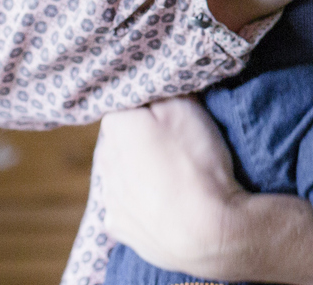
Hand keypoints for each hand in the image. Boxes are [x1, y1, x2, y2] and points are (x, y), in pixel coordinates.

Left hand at [95, 97, 312, 284]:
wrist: (208, 231)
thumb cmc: (199, 163)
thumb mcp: (187, 106)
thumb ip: (163, 89)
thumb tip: (154, 81)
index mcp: (117, 126)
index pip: (125, 103)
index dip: (149, 105)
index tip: (170, 111)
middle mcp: (104, 159)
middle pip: (119, 137)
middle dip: (139, 136)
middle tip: (173, 141)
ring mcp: (108, 196)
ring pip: (118, 171)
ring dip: (135, 168)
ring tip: (169, 173)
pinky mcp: (117, 226)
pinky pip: (122, 204)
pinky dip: (136, 200)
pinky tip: (159, 200)